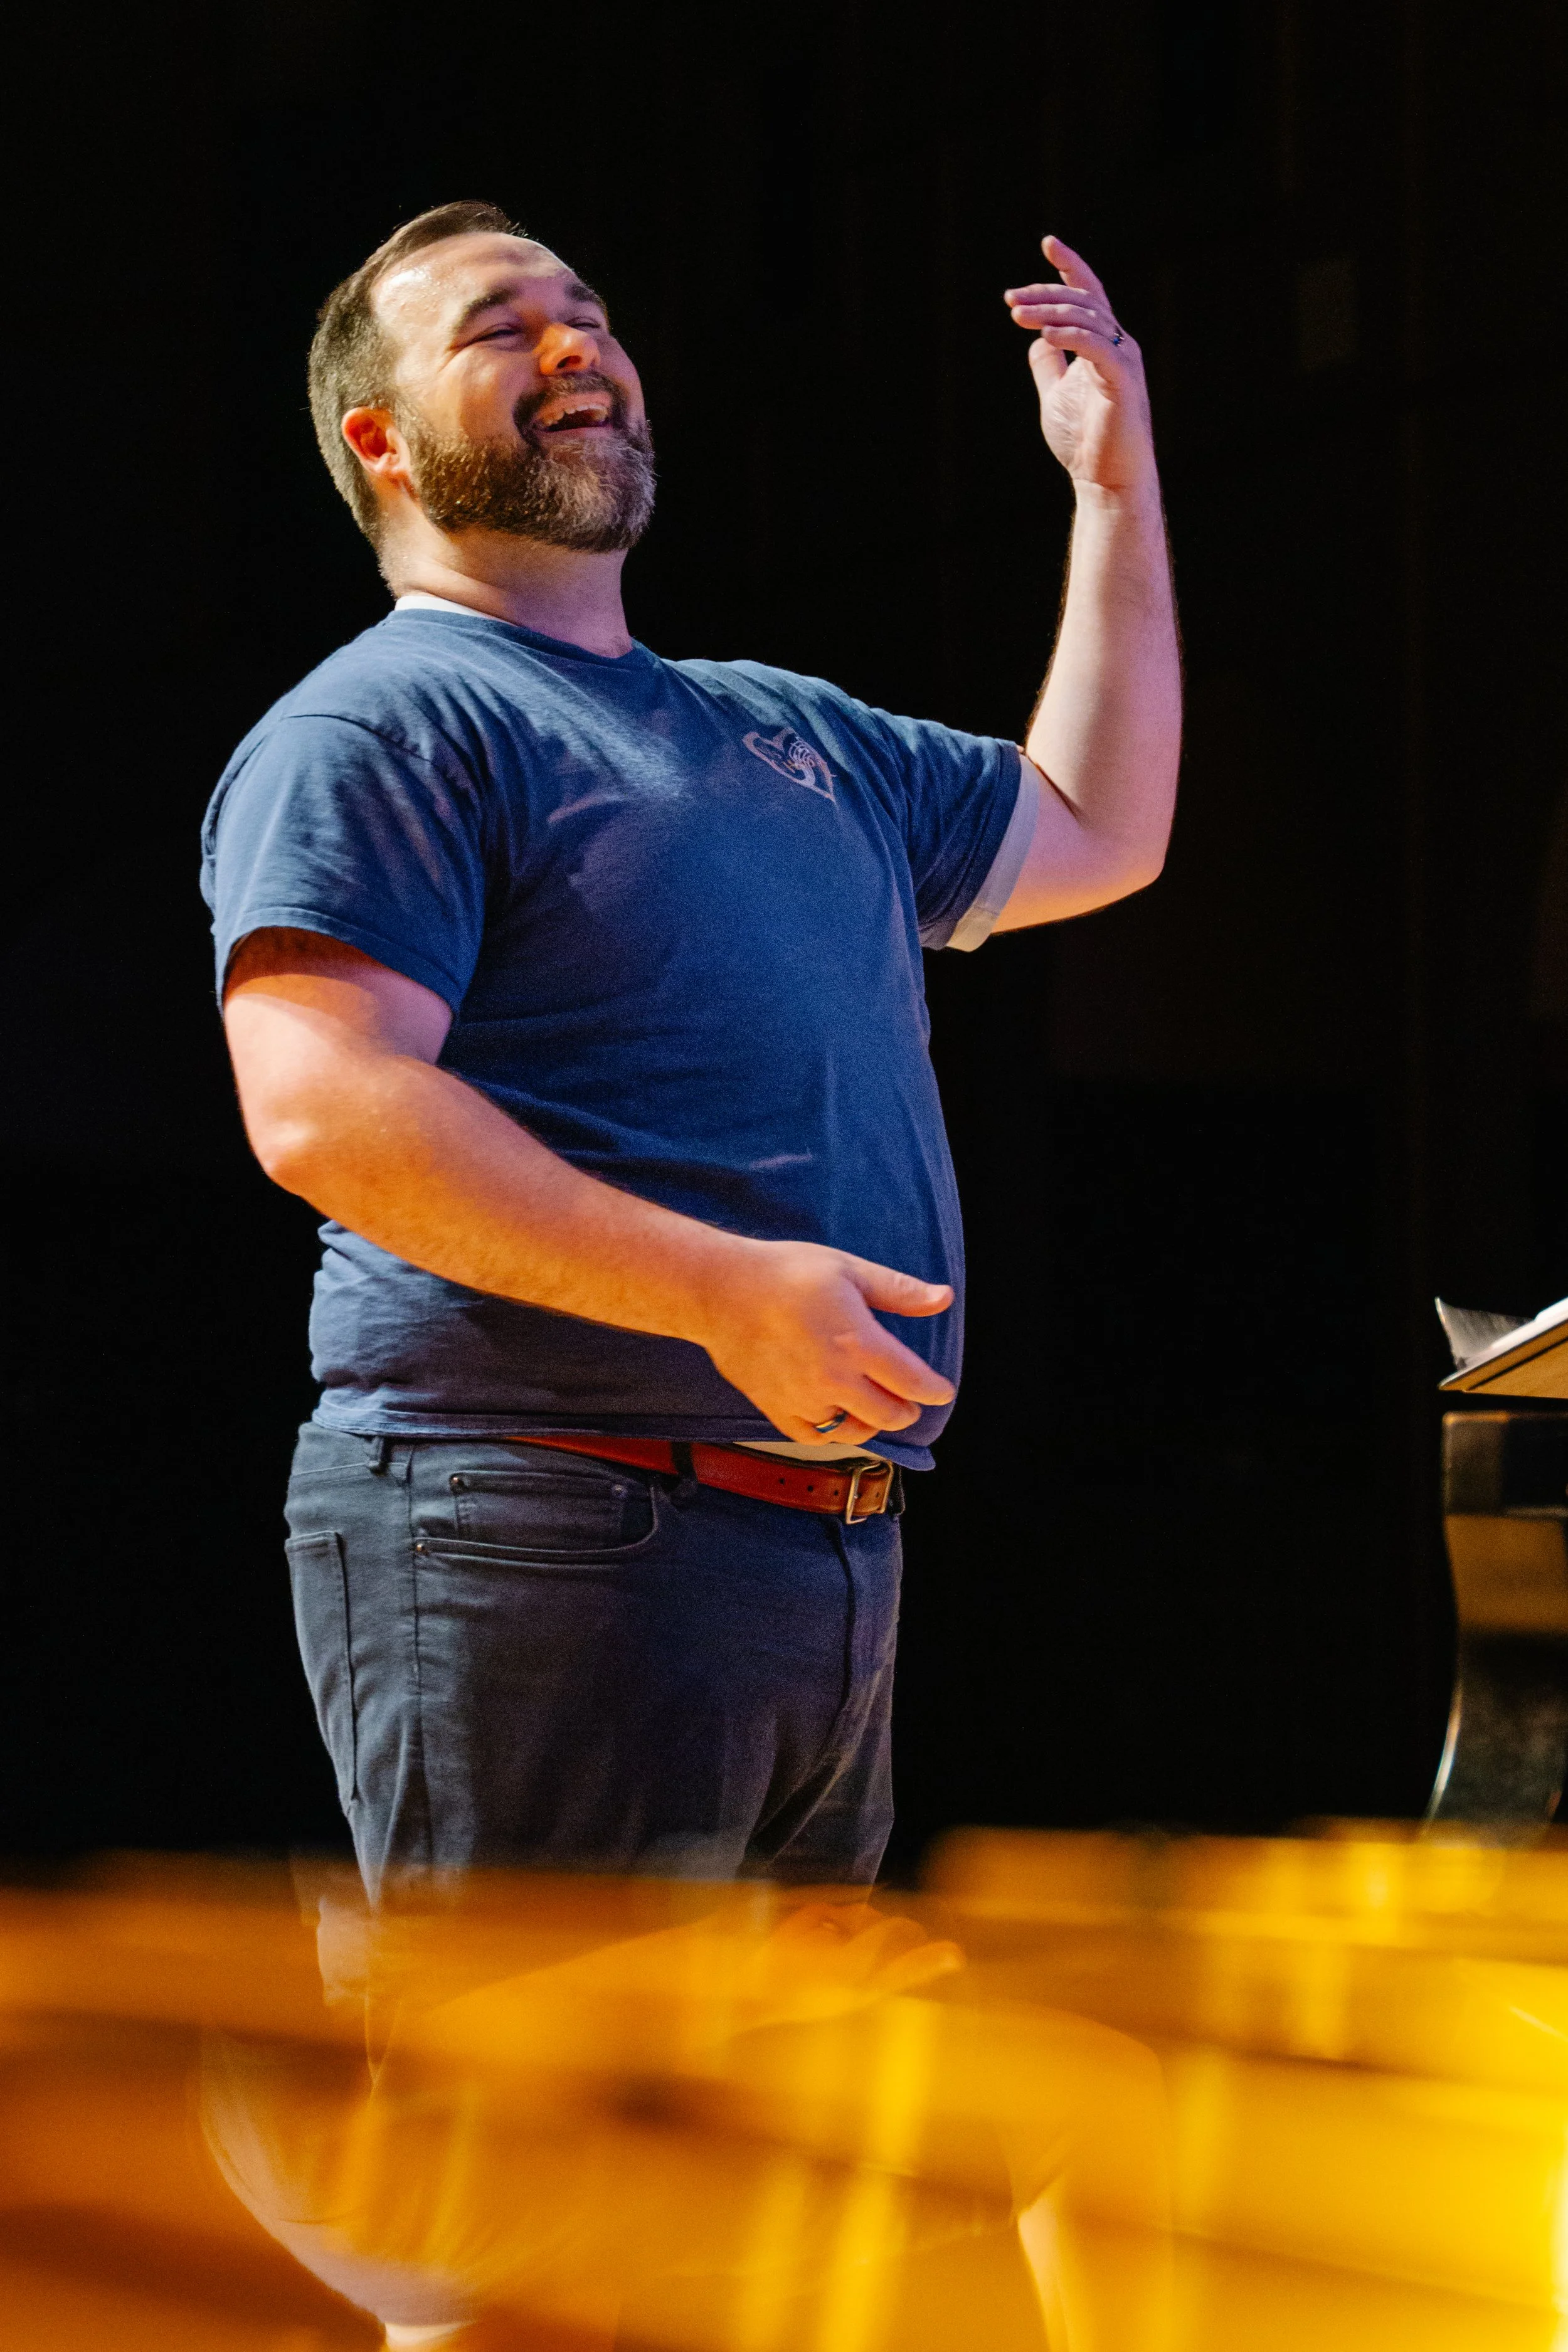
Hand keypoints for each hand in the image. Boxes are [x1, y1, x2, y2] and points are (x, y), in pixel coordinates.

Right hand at [695, 1239, 954, 1447]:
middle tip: (909, 1401)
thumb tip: (944, 1298)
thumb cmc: (786, 1273)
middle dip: (906, 1409)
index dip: (934, 1390)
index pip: (913, 1382)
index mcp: (858, 1343)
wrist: (719, 1290)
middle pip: (889, 1414)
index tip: (941, 1391)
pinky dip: (831, 1432)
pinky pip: (814, 1437)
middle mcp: (834, 1379)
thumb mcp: (849, 1270)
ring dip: (871, 1422)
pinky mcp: (776, 1409)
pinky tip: (835, 1416)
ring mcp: (803, 1399)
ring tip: (873, 1408)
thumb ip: (899, 1291)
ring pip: (854, 1431)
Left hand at [1004, 235, 1154, 495]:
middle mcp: (1119, 345)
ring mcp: (1124, 361)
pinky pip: (1096, 346)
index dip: (1071, 266)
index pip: (1089, 294)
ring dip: (1049, 313)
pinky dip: (1071, 336)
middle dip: (1045, 294)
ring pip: (1087, 319)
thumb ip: (1049, 365)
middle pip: (1082, 301)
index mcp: (1105, 344)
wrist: (1107, 480)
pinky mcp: (1123, 380)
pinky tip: (1043, 335)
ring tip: (1017, 315)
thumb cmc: (1085, 441)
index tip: (1047, 243)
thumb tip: (1037, 340)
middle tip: (1010, 298)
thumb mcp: (1056, 394)